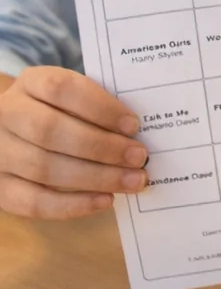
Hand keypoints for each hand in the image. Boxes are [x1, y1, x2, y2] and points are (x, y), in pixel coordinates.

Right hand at [0, 67, 146, 218]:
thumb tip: (136, 134)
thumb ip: (99, 107)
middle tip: (139, 157)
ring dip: (95, 177)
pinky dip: (72, 205)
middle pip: (50, 131)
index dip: (99, 107)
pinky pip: (31, 202)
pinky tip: (105, 200)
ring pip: (43, 168)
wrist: (18, 132)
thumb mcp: (75, 98)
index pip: (61, 89)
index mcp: (31, 83)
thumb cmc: (62, 112)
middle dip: (101, 147)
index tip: (133, 125)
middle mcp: (6, 114)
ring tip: (132, 181)